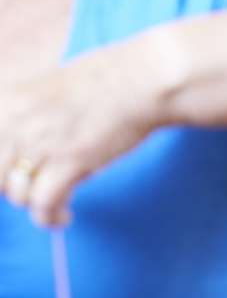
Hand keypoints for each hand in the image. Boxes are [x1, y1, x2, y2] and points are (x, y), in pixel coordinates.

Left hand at [0, 43, 164, 227]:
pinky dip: (51, 217)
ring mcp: (41, 144)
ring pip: (17, 195)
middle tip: (35, 189)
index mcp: (5, 104)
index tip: (14, 177)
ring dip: (35, 206)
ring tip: (53, 208)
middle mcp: (15, 124)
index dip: (2, 170)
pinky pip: (44, 204)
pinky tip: (63, 217)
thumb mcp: (46, 90)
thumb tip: (18, 151)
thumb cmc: (105, 80)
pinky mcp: (70, 162)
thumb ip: (23, 117)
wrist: (141, 79)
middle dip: (13, 189)